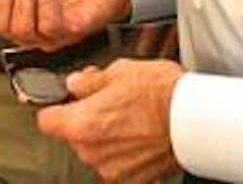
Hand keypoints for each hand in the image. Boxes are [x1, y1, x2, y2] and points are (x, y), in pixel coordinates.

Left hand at [37, 59, 183, 183]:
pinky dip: (125, 152)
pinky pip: (117, 164)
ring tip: (132, 117)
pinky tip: (141, 134)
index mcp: (81, 123)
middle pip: (73, 136)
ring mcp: (111, 169)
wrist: (196, 120)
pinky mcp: (131, 179)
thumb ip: (90, 80)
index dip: (55, 107)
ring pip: (96, 150)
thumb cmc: (163, 93)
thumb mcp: (120, 70)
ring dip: (106, 137)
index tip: (63, 102)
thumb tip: (77, 83)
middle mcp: (91, 152)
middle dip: (87, 119)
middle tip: (111, 102)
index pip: (46, 120)